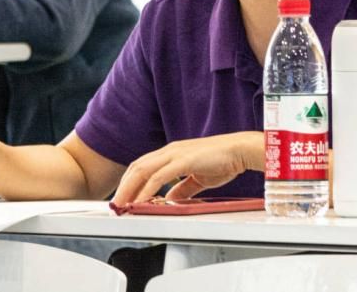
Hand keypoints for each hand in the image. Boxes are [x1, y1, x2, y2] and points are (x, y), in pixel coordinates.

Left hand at [111, 131, 261, 206]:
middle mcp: (170, 151)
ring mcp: (175, 154)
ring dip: (129, 189)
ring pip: (143, 170)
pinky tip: (141, 201)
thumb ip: (182, 188)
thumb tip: (170, 198)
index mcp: (172, 153)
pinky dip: (146, 190)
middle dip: (123, 186)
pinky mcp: (183, 160)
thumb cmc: (224, 160)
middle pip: (137, 167)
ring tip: (122, 205)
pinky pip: (158, 177)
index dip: (130, 182)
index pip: (143, 166)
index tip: (123, 197)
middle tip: (115, 204)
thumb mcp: (198, 178)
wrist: (240, 150)